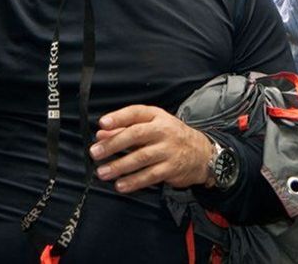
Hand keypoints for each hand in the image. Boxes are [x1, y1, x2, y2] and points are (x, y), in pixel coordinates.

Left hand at [89, 105, 214, 192]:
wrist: (202, 154)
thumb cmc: (171, 137)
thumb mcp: (151, 126)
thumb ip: (125, 129)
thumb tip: (101, 134)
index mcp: (156, 116)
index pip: (135, 113)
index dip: (118, 117)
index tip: (102, 124)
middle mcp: (163, 130)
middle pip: (136, 135)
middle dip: (113, 144)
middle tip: (95, 153)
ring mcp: (168, 150)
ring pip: (141, 158)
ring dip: (120, 166)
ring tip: (103, 172)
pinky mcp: (172, 168)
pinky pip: (150, 176)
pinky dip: (134, 181)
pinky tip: (121, 185)